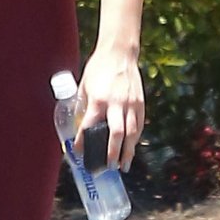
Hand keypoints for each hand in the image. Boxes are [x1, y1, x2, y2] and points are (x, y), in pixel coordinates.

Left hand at [74, 51, 144, 172]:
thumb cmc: (98, 68)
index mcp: (98, 99)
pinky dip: (135, 138)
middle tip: (109, 167)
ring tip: (124, 165)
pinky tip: (131, 148)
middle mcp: (116, 103)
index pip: (89, 126)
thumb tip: (79, 123)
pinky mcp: (140, 102)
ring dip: (128, 151)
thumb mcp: (84, 85)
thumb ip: (83, 105)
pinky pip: (139, 125)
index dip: (83, 141)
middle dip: (113, 153)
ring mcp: (131, 104)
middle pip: (116, 134)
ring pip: (131, 133)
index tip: (79, 153)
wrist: (119, 52)